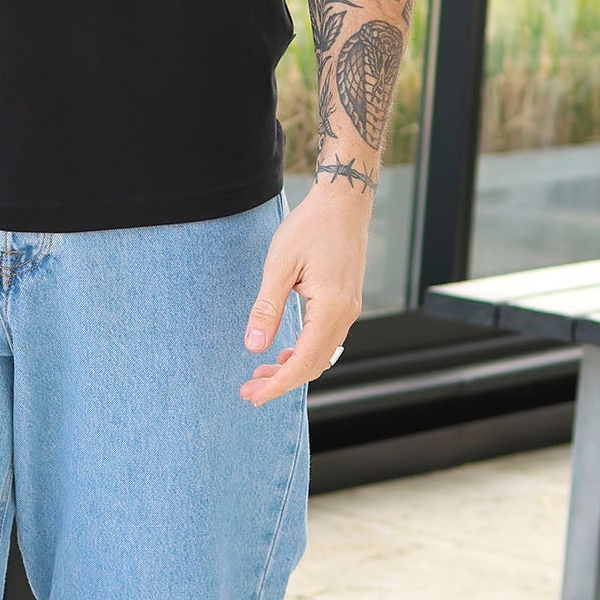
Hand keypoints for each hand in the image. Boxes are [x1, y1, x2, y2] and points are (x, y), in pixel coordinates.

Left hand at [239, 182, 366, 405]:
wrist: (343, 202)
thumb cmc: (311, 227)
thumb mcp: (280, 267)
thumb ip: (266, 309)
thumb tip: (253, 347)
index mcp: (332, 309)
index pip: (304, 361)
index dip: (278, 384)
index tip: (254, 396)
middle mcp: (346, 314)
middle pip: (314, 364)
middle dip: (281, 382)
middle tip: (249, 391)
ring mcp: (350, 309)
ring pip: (322, 354)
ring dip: (292, 369)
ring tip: (261, 375)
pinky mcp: (346, 302)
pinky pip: (326, 339)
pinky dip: (304, 352)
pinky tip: (283, 353)